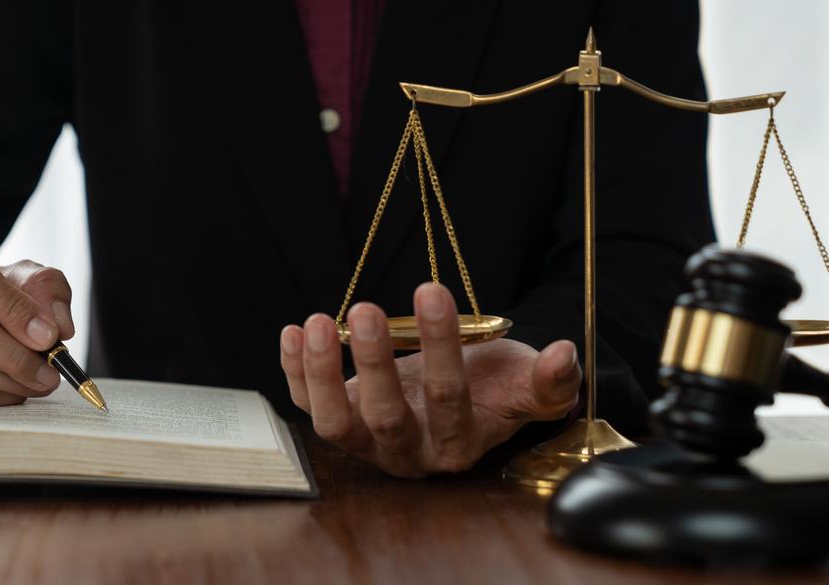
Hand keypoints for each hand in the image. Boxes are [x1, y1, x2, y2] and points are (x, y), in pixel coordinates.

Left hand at [279, 283, 580, 477]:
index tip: (432, 290)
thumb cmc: (495, 388)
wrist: (463, 399)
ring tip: (320, 321)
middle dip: (374, 363)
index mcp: (458, 443)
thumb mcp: (526, 383)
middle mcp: (407, 451)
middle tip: (367, 308)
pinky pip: (307, 406)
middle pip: (385, 416)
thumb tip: (565, 354)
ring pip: (335, 422)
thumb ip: (549, 379)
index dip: (439, 347)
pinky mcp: (338, 422)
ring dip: (321, 373)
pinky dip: (295, 372)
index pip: (447, 397)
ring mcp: (367, 441)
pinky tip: (295, 330)